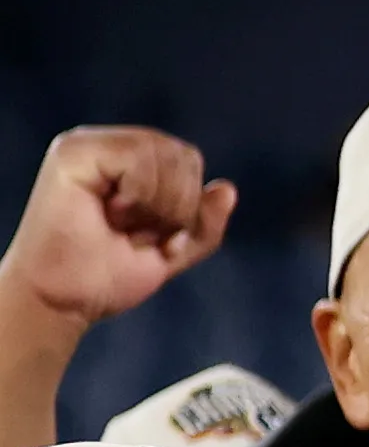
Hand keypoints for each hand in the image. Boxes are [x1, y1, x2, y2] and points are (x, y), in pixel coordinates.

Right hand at [0, 127, 235, 333]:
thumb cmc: (107, 277)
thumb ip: (203, 225)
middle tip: (134, 233)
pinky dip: (140, 196)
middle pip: (183, 155)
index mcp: (130, 165)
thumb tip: (227, 189)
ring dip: (156, 206)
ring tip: (119, 225)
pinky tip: (111, 213)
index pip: (188, 161)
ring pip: (164, 153)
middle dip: (176, 207)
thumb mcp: (172, 252)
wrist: (64, 301)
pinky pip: (138, 156)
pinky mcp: (73, 152)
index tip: (151, 237)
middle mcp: (107, 147)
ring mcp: (87, 145)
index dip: (187, 206)